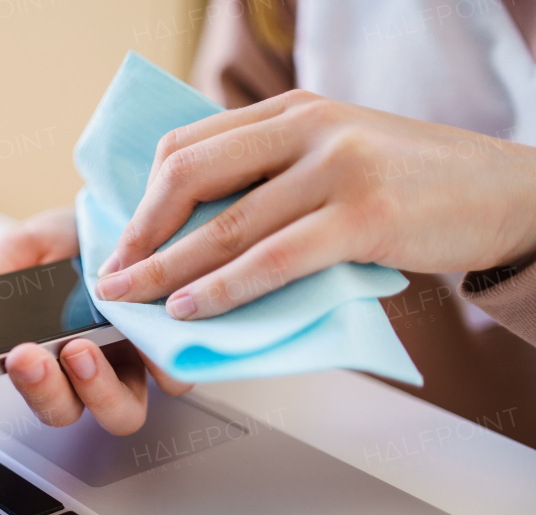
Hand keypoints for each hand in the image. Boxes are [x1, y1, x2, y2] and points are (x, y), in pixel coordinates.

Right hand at [0, 206, 191, 434]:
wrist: (150, 208)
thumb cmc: (83, 234)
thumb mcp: (25, 247)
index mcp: (40, 350)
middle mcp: (85, 369)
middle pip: (60, 411)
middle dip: (39, 390)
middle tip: (23, 356)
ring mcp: (132, 366)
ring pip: (117, 414)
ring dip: (95, 389)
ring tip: (80, 348)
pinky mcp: (176, 355)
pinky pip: (174, 378)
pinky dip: (160, 361)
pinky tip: (142, 330)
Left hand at [94, 90, 535, 318]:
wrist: (508, 193)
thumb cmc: (415, 185)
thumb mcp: (335, 156)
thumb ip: (274, 176)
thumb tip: (197, 234)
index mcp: (291, 110)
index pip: (188, 145)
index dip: (144, 199)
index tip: (123, 241)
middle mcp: (308, 126)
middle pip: (190, 175)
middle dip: (141, 233)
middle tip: (113, 276)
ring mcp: (337, 167)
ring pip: (226, 224)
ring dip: (167, 270)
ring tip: (134, 301)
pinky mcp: (364, 215)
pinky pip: (273, 258)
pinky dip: (223, 288)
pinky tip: (192, 309)